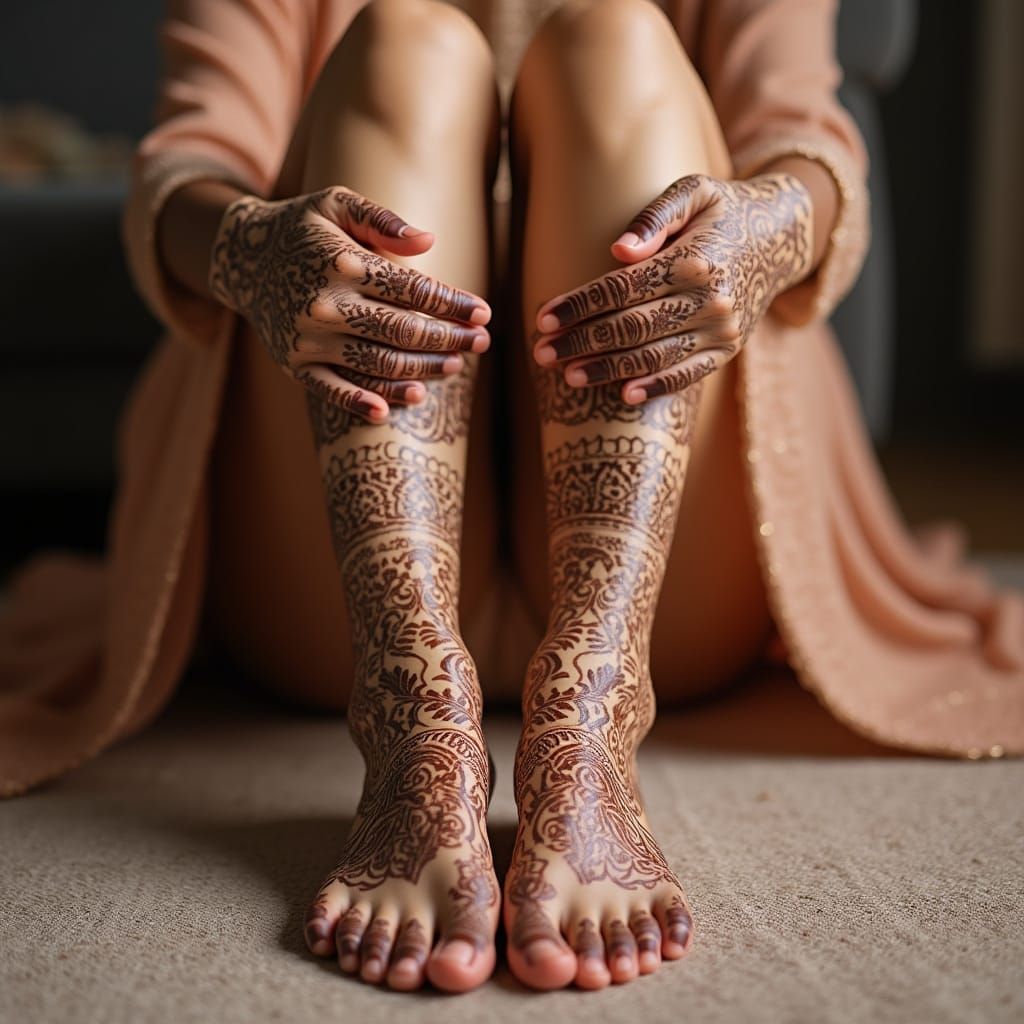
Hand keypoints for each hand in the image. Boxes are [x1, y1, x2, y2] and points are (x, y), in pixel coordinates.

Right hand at [209, 185, 491, 422]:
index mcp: (341, 262)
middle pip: (401, 330)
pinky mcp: (294, 364)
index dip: (452, 303)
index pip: (411, 289)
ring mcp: (308, 339)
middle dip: (448, 339)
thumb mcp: (337, 204)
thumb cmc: (302, 227)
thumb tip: (429, 242)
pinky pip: (332, 391)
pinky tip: (397, 409)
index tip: (483, 313)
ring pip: (377, 363)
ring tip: (455, 367)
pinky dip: (362, 403)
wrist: (242, 257)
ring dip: (422, 370)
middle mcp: (324, 304)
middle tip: (482, 343)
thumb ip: (382, 220)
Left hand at [532, 172, 812, 401]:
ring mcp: (722, 329)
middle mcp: (711, 298)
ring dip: (608, 370)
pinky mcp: (729, 349)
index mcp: (695, 259)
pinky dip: (656, 387)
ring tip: (569, 376)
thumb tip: (619, 250)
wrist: (781, 236)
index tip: (543, 319)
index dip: (578, 306)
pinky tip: (623, 396)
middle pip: (631, 328)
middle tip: (542, 354)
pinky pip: (688, 375)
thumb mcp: (694, 191)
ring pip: (654, 357)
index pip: (621, 289)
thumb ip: (656, 215)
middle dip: (581, 343)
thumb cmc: (723, 209)